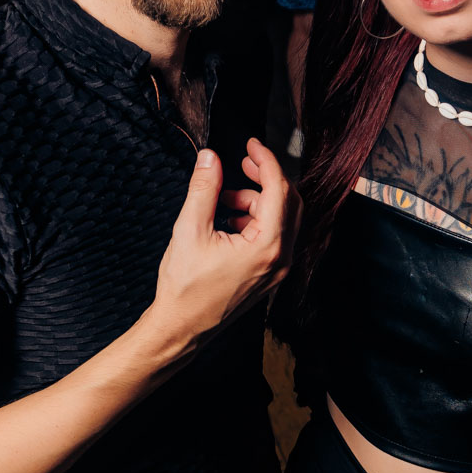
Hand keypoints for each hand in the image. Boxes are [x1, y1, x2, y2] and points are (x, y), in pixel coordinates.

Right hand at [148, 138, 298, 350]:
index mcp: (267, 246)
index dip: (266, 160)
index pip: (279, 189)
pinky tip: (228, 220)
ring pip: (282, 219)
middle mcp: (281, 258)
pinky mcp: (269, 275)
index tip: (250, 144)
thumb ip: (204, 189)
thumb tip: (210, 158)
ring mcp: (278, 269)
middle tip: (243, 162)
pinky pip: (274, 237)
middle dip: (266, 178)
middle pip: (290, 202)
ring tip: (223, 199)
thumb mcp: (190, 229)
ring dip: (257, 200)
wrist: (181, 328)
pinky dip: (256, 220)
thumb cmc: (185, 286)